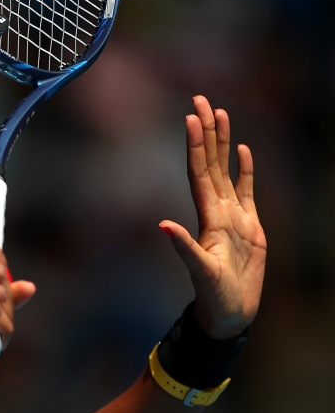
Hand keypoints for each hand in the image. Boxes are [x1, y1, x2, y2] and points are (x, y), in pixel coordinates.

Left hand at [160, 96, 266, 338]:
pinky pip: (246, 190)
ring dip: (223, 142)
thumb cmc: (214, 297)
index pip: (199, 173)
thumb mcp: (200, 272)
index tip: (191, 117)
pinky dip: (245, 169)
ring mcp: (233, 217)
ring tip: (220, 113)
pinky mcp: (249, 226)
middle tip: (201, 99)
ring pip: (226, 170)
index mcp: (207, 218)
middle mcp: (217, 211)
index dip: (195, 145)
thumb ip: (184, 248)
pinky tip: (242, 150)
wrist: (230, 313)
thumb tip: (163, 226)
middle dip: (207, 131)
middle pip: (210, 162)